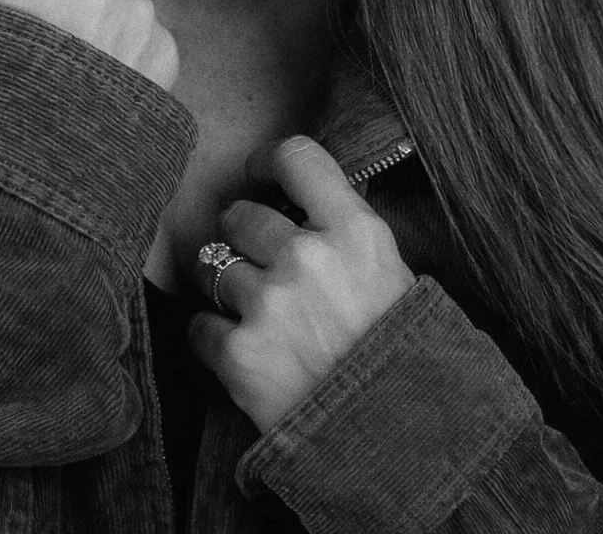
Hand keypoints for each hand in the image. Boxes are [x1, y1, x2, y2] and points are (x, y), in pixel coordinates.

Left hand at [188, 136, 414, 431]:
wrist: (401, 444)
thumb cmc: (402, 358)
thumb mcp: (392, 276)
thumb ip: (345, 235)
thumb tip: (301, 206)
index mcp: (355, 231)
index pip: (296, 158)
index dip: (267, 163)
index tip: (258, 175)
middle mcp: (308, 257)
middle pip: (240, 214)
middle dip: (243, 236)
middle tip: (258, 262)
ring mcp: (270, 304)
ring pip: (211, 265)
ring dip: (223, 285)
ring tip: (250, 309)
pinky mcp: (240, 354)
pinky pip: (199, 326)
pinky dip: (213, 338)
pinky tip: (241, 351)